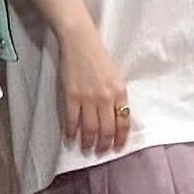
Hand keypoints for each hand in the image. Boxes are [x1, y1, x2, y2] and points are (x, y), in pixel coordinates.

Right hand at [58, 20, 129, 154]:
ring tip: (86, 148)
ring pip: (90, 129)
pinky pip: (72, 120)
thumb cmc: (98, 56)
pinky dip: (71, 132)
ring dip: (88, 142)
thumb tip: (115, 118)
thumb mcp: (115, 76)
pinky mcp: (71, 95)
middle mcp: (106, 98)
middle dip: (104, 145)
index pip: (124, 123)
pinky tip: (70, 137)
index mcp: (119, 92)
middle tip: (100, 152)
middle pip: (107, 130)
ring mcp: (88, 97)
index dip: (120, 139)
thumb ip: (116, 96)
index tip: (116, 148)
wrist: (79, 41)